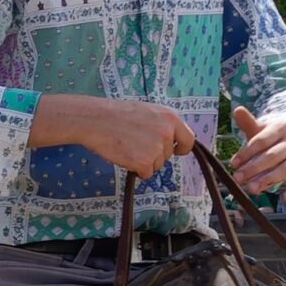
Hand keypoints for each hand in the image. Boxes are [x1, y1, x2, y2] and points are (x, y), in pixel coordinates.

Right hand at [30, 95, 193, 178]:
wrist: (97, 120)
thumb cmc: (116, 114)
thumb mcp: (146, 111)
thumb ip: (161, 124)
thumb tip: (168, 139)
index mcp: (170, 117)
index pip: (189, 139)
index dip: (181, 147)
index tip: (176, 151)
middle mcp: (167, 133)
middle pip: (168, 155)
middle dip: (155, 154)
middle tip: (135, 144)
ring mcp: (157, 149)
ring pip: (156, 165)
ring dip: (144, 161)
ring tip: (127, 147)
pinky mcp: (145, 162)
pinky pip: (146, 173)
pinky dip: (136, 169)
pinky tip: (125, 156)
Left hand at [229, 106, 285, 200]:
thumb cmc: (276, 139)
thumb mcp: (263, 129)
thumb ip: (249, 123)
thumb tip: (236, 109)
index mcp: (281, 127)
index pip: (262, 140)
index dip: (246, 152)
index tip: (233, 164)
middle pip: (272, 156)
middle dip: (253, 168)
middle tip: (238, 179)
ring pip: (285, 169)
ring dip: (268, 180)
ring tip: (252, 189)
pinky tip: (285, 198)